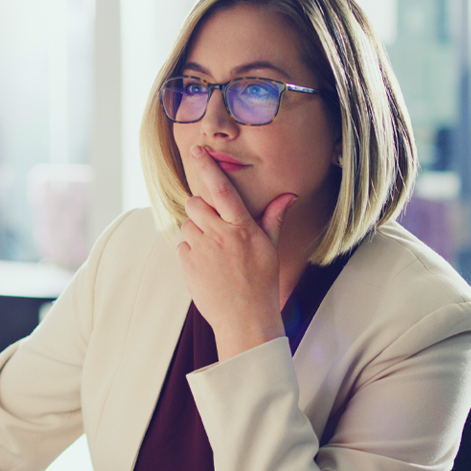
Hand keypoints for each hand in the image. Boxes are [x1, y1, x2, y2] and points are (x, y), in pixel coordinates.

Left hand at [177, 145, 296, 360]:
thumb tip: (289, 194)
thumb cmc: (261, 282)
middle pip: (194, 203)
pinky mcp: (186, 263)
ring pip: (187, 224)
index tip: (197, 150)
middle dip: (199, 208)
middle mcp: (219, 235)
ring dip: (196, 231)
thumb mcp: (270, 248)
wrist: (244, 320)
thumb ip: (273, 218)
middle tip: (213, 224)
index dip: (209, 167)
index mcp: (242, 228)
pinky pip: (181, 245)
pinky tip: (206, 266)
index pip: (223, 190)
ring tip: (213, 252)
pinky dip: (190, 251)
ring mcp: (201, 249)